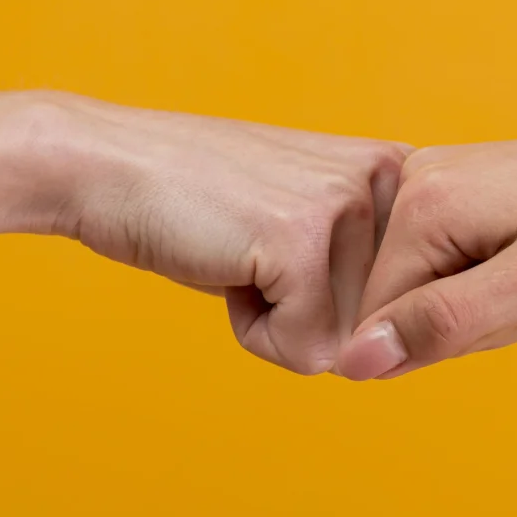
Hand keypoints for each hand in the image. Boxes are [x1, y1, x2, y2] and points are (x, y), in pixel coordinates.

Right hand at [45, 94, 409, 374]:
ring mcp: (349, 207)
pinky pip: (305, 351)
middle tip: (255, 251)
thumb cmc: (202, 204)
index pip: (413, 297)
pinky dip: (253, 330)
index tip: (290, 249)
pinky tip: (226, 264)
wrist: (104, 165)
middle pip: (383, 325)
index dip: (343, 301)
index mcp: (400, 172)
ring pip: (346, 345)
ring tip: (240, 253)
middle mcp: (390, 180)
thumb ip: (371, 260)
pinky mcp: (304, 243)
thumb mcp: (312, 216)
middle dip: (311, 314)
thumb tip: (410, 343)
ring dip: (281, 322)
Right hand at [336, 125, 516, 379]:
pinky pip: (455, 268)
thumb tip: (353, 362)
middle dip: (469, 322)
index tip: (516, 310)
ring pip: (431, 292)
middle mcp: (417, 182)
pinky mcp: (467, 194)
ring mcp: (443, 183)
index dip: (444, 341)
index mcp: (421, 200)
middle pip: (402, 303)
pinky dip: (498, 284)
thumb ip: (441, 324)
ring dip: (488, 307)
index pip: (377, 317)